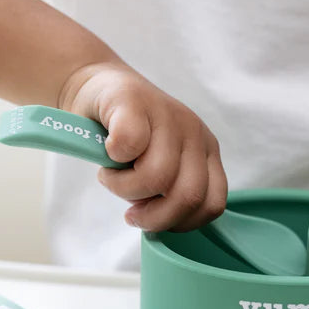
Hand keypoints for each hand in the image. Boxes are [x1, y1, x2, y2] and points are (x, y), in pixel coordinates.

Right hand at [58, 60, 226, 231]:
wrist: (95, 84)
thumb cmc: (126, 133)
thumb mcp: (159, 162)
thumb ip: (171, 191)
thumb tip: (163, 225)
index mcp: (206, 152)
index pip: (213, 203)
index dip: (181, 222)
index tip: (154, 218)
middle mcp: (194, 133)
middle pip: (189, 196)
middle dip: (154, 217)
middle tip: (131, 211)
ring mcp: (168, 115)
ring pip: (159, 177)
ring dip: (126, 189)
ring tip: (112, 178)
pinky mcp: (135, 102)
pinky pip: (130, 145)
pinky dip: (112, 159)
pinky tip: (107, 151)